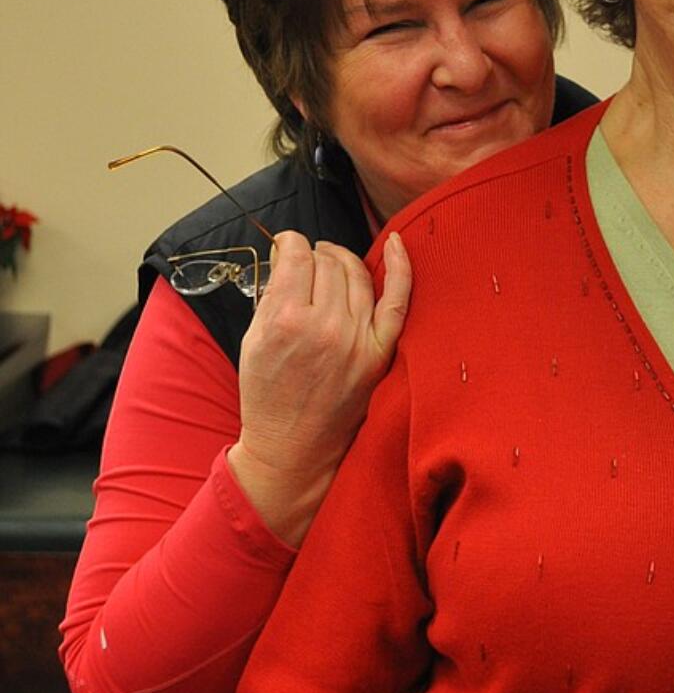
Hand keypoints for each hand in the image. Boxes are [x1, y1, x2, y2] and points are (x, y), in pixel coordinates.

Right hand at [230, 229, 411, 543]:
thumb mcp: (252, 341)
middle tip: (306, 262)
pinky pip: (398, 300)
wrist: (293, 448)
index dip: (290, 243)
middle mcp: (326, 327)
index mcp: (287, 321)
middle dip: (314, 254)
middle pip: (327, 263)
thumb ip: (271, 295)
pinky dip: (401, 268)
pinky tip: (398, 243)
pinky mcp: (379, 354)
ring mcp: (358, 340)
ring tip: (331, 262)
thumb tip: (289, 257)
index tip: (287, 246)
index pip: (297, 257)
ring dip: (342, 260)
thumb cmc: (267, 396)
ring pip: (357, 274)